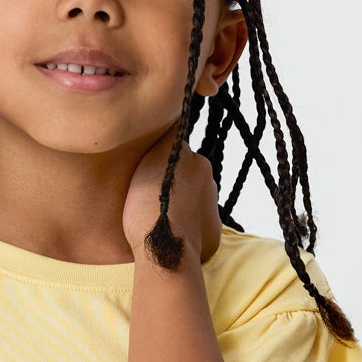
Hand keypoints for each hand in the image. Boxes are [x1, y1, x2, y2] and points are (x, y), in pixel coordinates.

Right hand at [122, 121, 222, 268]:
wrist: (165, 248)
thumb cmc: (151, 204)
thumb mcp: (150, 157)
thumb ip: (165, 136)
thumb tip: (176, 113)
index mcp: (197, 162)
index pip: (178, 156)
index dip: (161, 165)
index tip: (148, 176)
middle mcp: (210, 183)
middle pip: (187, 180)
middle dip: (172, 187)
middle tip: (150, 199)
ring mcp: (213, 211)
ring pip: (192, 204)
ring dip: (179, 209)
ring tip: (158, 220)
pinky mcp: (213, 236)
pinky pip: (198, 229)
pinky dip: (186, 231)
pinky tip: (171, 236)